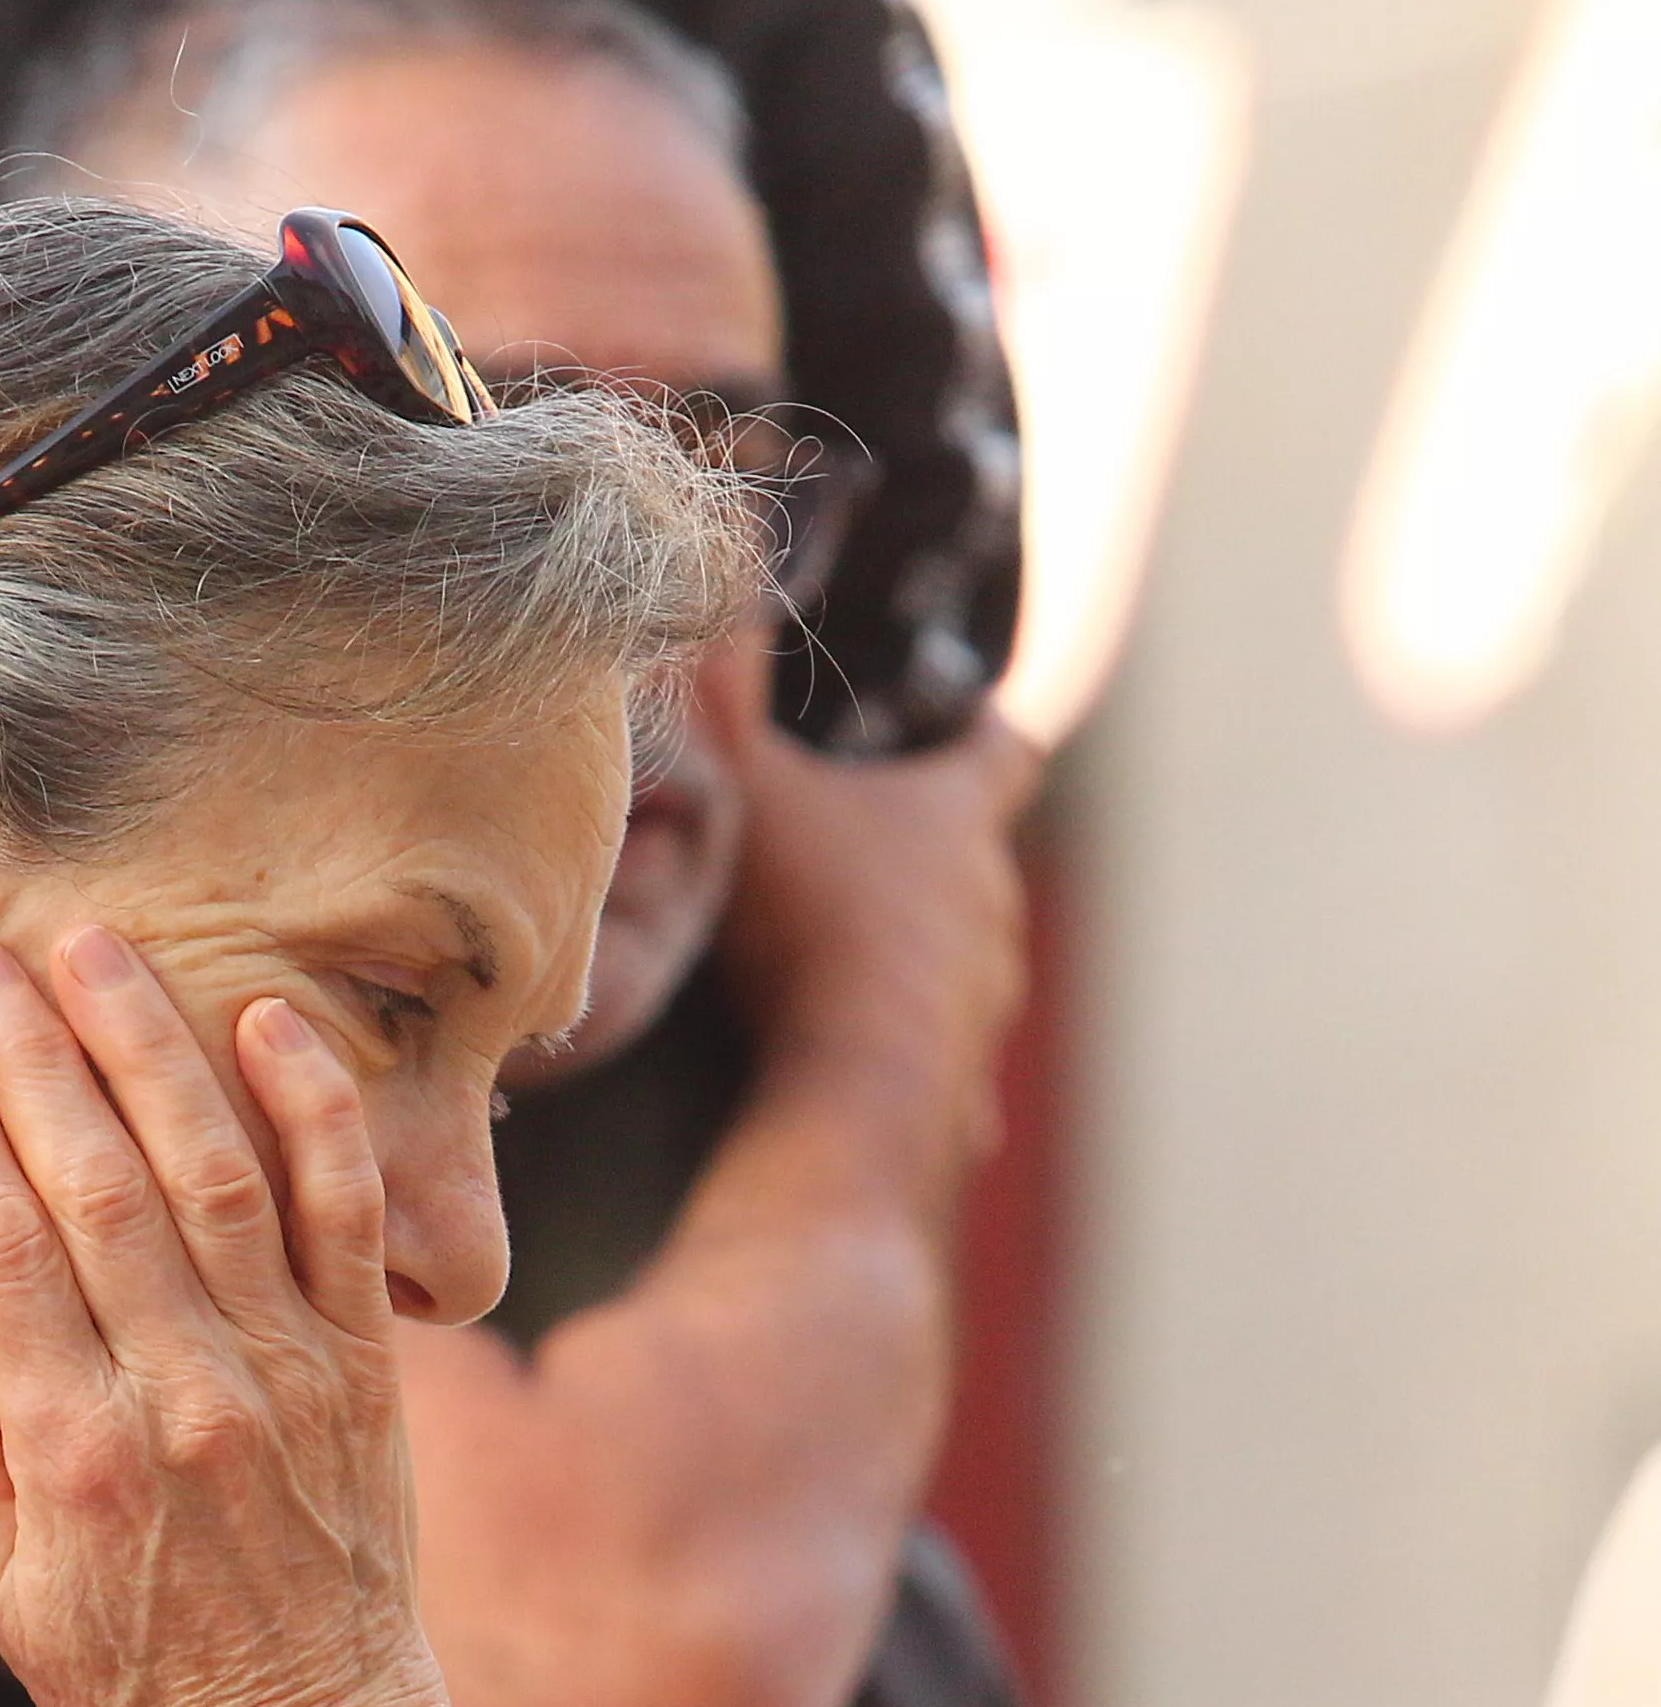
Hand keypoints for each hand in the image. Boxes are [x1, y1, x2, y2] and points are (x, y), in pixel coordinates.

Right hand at [0, 931, 453, 1706]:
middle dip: (29, 1051)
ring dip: (151, 1048)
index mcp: (73, 1452)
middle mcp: (182, 1396)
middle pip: (96, 1182)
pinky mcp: (369, 1371)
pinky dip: (317, 1115)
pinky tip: (274, 1023)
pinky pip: (349, 1218)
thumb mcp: (4, 1602)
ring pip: (215, 1173)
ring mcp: (285, 1375)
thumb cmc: (139, 1688)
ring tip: (95, 947)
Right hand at [714, 709, 1037, 1182]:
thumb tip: (703, 615)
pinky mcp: (964, 1091)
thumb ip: (723, 707)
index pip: (1002, 751)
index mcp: (958, 821)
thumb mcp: (750, 793)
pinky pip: (948, 1079)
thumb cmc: (814, 925)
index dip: (981, 731)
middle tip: (858, 858)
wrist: (855, 1080)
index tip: (964, 721)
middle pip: (977, 864)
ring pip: (964, 970)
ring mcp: (986, 1004)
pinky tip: (876, 1086)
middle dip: (927, 860)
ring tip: (853, 977)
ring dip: (921, 967)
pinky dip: (917, 1072)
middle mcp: (992, 908)